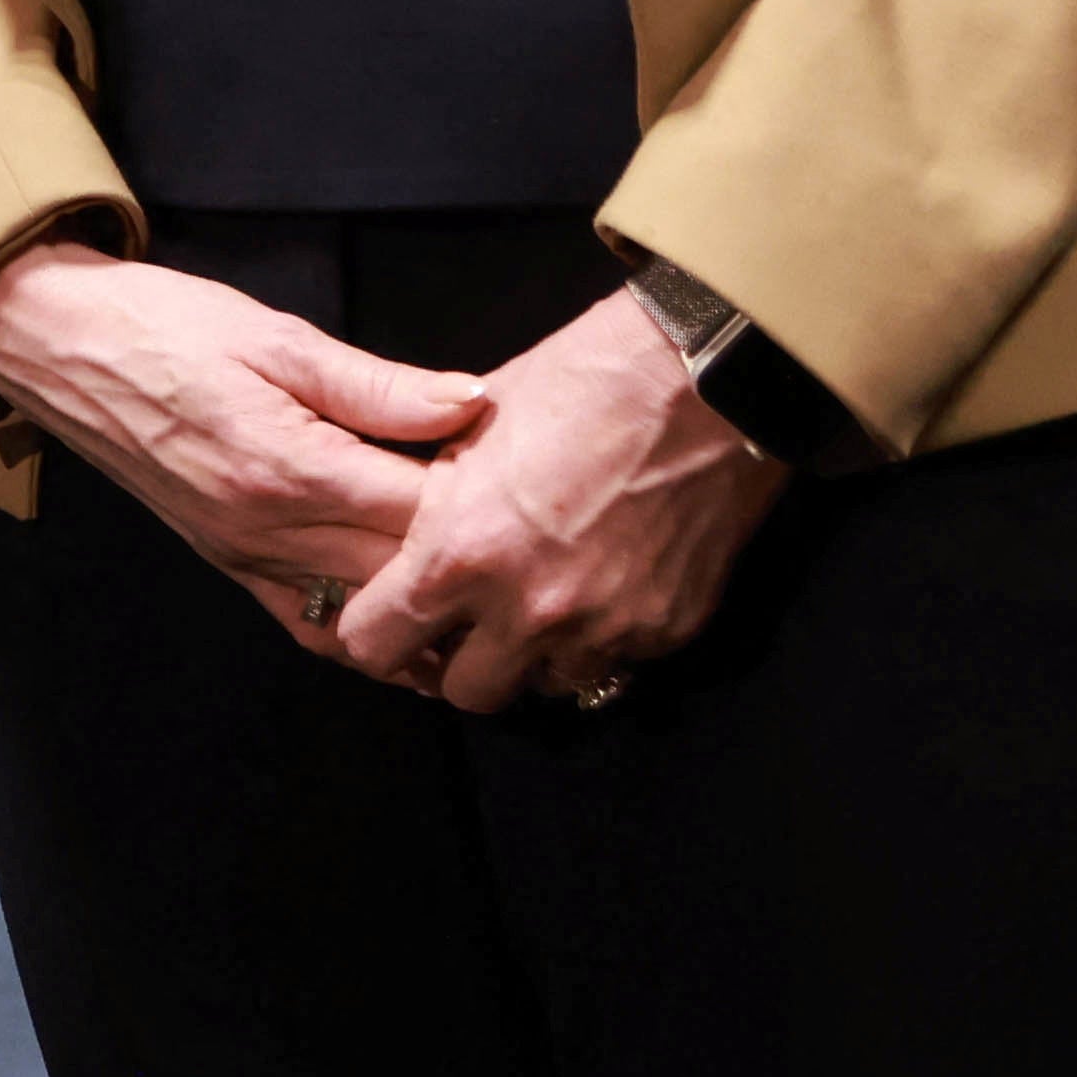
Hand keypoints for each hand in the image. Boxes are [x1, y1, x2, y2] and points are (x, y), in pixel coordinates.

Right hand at [0, 242, 495, 651]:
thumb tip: (474, 404)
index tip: (537, 489)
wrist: (60, 349)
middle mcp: (268, 533)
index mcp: (290, 468)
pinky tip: (414, 630)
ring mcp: (244, 560)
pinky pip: (309, 627)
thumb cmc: (167, 325)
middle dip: (471, 572)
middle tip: (535, 551)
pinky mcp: (227, 568)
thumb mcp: (278, 337)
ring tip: (491, 606)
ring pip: (361, 621)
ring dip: (427, 620)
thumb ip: (379, 386)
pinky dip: (367, 638)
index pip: (418, 516)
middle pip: (401, 580)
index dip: (487, 509)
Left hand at [327, 292, 783, 714]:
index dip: (375, 631)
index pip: (375, 644)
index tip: (390, 614)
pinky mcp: (666, 632)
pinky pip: (616, 661)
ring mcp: (604, 630)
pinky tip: (605, 583)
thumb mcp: (469, 428)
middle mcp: (529, 611)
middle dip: (458, 663)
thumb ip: (430, 500)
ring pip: (547, 685)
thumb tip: (404, 534)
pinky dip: (600, 637)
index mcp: (460, 556)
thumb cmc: (575, 383)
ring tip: (543, 598)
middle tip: (469, 621)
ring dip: (536, 655)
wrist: (701, 383)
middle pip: (468, 693)